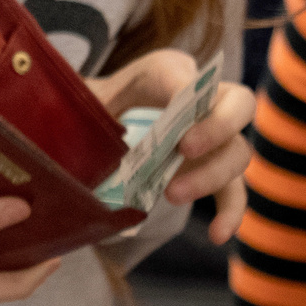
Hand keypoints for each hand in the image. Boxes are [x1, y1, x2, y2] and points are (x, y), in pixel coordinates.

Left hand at [85, 48, 256, 242]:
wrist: (104, 126)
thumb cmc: (97, 106)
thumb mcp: (86, 100)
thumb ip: (84, 105)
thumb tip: (67, 117)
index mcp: (166, 71)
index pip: (183, 71)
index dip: (183, 86)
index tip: (176, 103)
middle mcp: (203, 101)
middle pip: (238, 105)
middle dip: (216, 127)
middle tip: (185, 147)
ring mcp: (215, 139)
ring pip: (237, 152)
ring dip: (210, 175)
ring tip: (171, 194)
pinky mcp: (214, 171)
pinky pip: (234, 191)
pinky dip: (230, 213)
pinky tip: (217, 234)